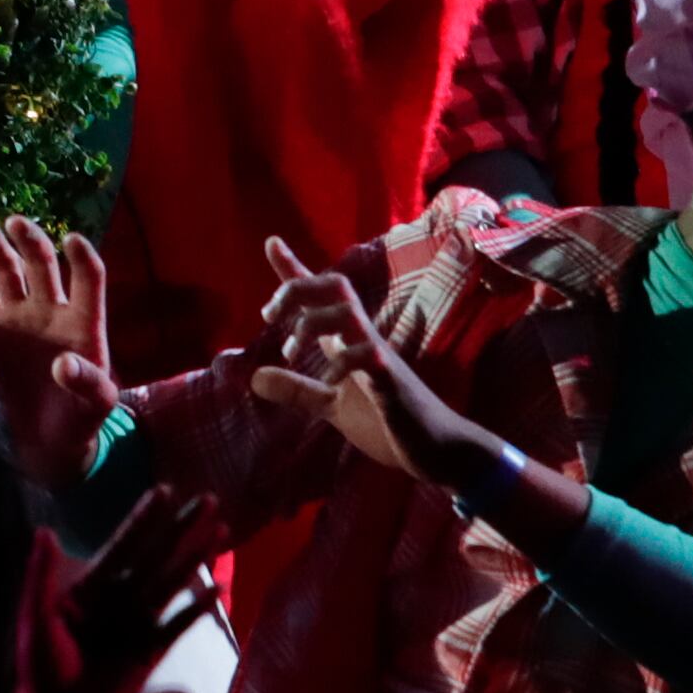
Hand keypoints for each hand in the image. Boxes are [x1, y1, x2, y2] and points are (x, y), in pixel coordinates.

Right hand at [0, 218, 123, 489]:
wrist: (44, 446)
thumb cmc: (78, 422)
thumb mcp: (96, 406)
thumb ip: (88, 383)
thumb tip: (64, 364)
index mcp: (82, 323)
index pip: (87, 277)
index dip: (81, 258)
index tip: (71, 240)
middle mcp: (48, 312)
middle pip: (40, 264)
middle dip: (29, 241)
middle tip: (15, 223)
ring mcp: (14, 319)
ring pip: (4, 271)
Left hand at [5, 485, 228, 692]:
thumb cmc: (40, 665)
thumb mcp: (36, 617)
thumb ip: (42, 576)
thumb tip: (45, 531)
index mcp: (91, 586)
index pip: (123, 544)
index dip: (144, 518)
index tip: (164, 490)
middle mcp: (119, 597)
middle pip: (156, 555)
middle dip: (180, 528)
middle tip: (208, 498)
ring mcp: (137, 622)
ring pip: (172, 582)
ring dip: (196, 557)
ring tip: (220, 531)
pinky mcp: (150, 650)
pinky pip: (178, 623)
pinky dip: (196, 606)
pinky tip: (217, 587)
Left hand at [241, 265, 500, 493]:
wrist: (437, 450)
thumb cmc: (388, 423)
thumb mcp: (331, 407)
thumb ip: (298, 391)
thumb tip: (254, 377)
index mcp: (348, 342)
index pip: (320, 297)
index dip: (295, 269)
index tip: (271, 242)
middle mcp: (364, 339)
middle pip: (336, 287)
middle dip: (298, 288)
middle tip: (268, 315)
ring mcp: (380, 356)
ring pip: (347, 312)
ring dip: (311, 324)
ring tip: (291, 354)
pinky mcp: (392, 380)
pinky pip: (366, 355)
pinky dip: (340, 364)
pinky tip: (326, 386)